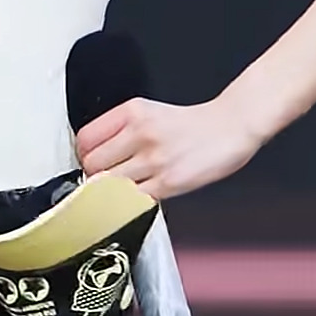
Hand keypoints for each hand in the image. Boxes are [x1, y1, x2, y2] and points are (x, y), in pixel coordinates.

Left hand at [75, 95, 261, 199]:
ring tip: (122, 191)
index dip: (84, 155)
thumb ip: (121, 130)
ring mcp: (154, 158)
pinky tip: (135, 199)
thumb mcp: (150, 112)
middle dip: (95, 176)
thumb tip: (94, 156)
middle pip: (93, 164)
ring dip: (111, 192)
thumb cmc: (192, 123)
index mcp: (132, 112)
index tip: (91, 163)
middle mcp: (140, 132)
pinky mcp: (169, 182)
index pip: (85, 138)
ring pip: (109, 185)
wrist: (231, 126)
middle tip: (106, 180)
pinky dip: (128, 203)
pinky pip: (133, 200)